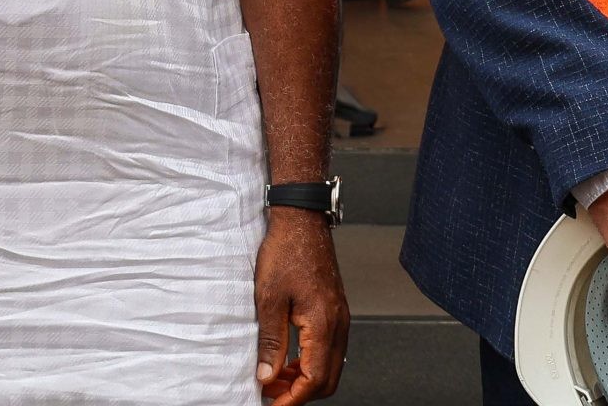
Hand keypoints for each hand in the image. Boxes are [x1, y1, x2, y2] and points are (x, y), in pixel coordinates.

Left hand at [255, 211, 347, 402]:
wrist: (301, 219)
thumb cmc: (285, 251)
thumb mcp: (268, 299)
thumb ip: (271, 342)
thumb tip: (267, 375)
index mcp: (323, 323)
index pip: (313, 379)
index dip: (292, 399)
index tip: (272, 404)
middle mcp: (338, 323)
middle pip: (327, 380)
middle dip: (300, 393)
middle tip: (271, 393)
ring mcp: (340, 317)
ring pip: (330, 366)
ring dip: (304, 378)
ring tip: (275, 377)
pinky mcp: (335, 310)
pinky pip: (330, 349)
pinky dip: (310, 361)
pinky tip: (288, 357)